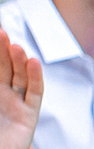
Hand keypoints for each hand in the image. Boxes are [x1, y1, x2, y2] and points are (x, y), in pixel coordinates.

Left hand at [0, 34, 41, 148]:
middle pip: (4, 68)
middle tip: (1, 32)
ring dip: (18, 61)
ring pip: (19, 77)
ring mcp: (17, 104)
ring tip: (14, 46)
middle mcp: (2, 96)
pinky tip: (32, 63)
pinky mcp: (29, 115)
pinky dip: (34, 78)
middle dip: (3, 50)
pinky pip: (34, 93)